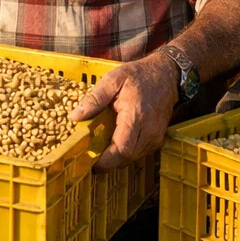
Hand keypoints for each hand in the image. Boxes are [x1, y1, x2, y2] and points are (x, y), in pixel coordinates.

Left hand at [68, 50, 178, 171]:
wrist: (164, 74)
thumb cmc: (138, 75)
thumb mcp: (112, 80)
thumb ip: (94, 99)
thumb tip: (75, 116)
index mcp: (135, 115)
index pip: (122, 148)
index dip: (107, 161)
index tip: (93, 166)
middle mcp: (149, 129)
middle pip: (128, 157)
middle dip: (110, 162)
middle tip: (93, 159)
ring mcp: (156, 135)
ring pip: (135, 157)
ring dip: (119, 158)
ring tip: (103, 151)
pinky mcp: (159, 137)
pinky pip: (142, 152)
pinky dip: (129, 152)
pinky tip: (118, 144)